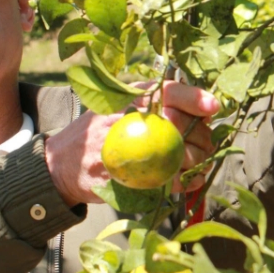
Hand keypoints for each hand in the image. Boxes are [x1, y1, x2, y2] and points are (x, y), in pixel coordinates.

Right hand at [44, 80, 219, 205]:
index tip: (214, 106)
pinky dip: (184, 182)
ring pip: (176, 153)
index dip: (193, 98)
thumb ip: (154, 105)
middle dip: (201, 136)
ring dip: (197, 160)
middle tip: (206, 144)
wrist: (59, 163)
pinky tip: (190, 180)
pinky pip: (166, 180)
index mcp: (126, 97)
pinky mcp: (122, 176)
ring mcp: (121, 148)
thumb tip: (202, 110)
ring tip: (199, 163)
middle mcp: (124, 117)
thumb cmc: (99, 133)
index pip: (166, 90)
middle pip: (179, 124)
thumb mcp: (119, 107)